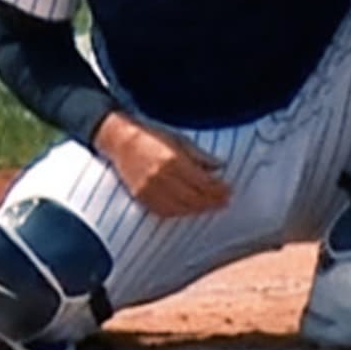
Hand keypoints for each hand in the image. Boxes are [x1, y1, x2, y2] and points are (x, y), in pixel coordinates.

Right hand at [96, 111, 230, 216]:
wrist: (121, 141)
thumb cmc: (153, 137)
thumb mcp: (180, 140)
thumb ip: (199, 156)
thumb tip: (219, 167)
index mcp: (173, 160)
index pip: (202, 182)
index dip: (218, 189)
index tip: (229, 190)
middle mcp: (161, 177)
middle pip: (194, 197)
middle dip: (212, 201)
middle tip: (225, 201)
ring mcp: (149, 189)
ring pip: (180, 207)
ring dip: (199, 209)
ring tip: (211, 206)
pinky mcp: (141, 197)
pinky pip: (165, 211)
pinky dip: (180, 212)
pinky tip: (191, 210)